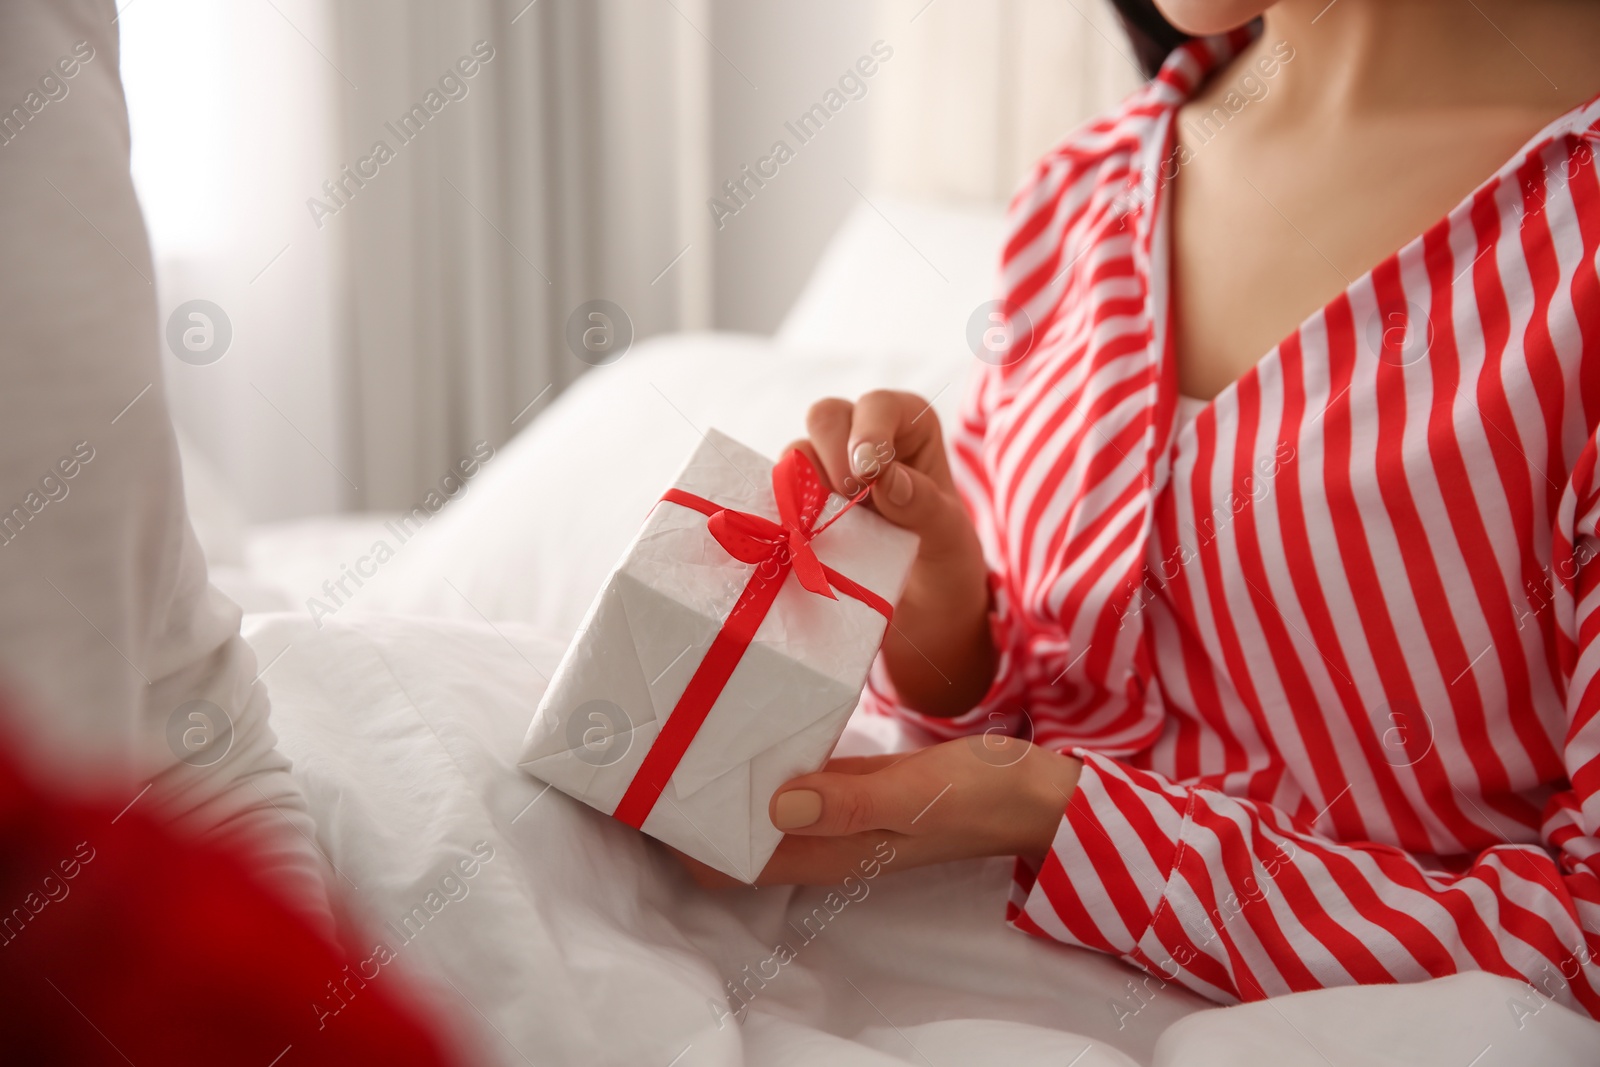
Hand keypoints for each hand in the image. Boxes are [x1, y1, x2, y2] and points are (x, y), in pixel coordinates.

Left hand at [673, 738, 1081, 887]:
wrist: (1038, 793)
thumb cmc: (983, 795)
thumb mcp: (920, 793)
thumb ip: (852, 800)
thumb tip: (777, 804)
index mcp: (830, 849)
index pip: (730, 864)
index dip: (681, 842)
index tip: (640, 798)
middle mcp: (822, 836)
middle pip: (732, 834)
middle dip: (687, 804)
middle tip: (647, 748)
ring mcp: (836, 810)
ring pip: (756, 804)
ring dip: (719, 778)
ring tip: (680, 726)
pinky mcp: (852, 784)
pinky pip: (789, 775)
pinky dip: (759, 755)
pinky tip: (745, 716)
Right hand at [793, 391, 994, 715]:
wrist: (924, 616)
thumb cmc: (946, 567)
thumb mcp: (950, 541)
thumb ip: (924, 506)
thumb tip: (885, 477)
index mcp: (909, 431)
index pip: (879, 406)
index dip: (868, 430)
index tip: (867, 471)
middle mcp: (863, 442)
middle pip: (826, 417)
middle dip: (830, 456)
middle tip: (848, 502)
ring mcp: (827, 474)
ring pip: (794, 456)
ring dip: (804, 491)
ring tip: (828, 531)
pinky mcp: (801, 508)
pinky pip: (776, 496)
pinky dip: (782, 516)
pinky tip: (799, 541)